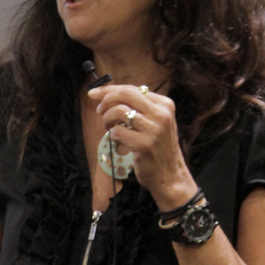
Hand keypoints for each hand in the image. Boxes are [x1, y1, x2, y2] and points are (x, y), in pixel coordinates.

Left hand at [88, 83, 197, 210]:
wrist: (170, 176)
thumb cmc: (159, 149)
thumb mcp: (157, 122)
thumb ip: (140, 108)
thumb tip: (110, 95)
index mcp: (164, 104)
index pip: (133, 88)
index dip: (110, 89)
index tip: (94, 93)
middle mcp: (161, 114)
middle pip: (126, 94)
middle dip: (106, 99)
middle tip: (99, 109)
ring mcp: (154, 129)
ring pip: (119, 111)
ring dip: (108, 119)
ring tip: (110, 128)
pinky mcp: (144, 144)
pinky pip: (118, 131)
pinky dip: (113, 135)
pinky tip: (118, 141)